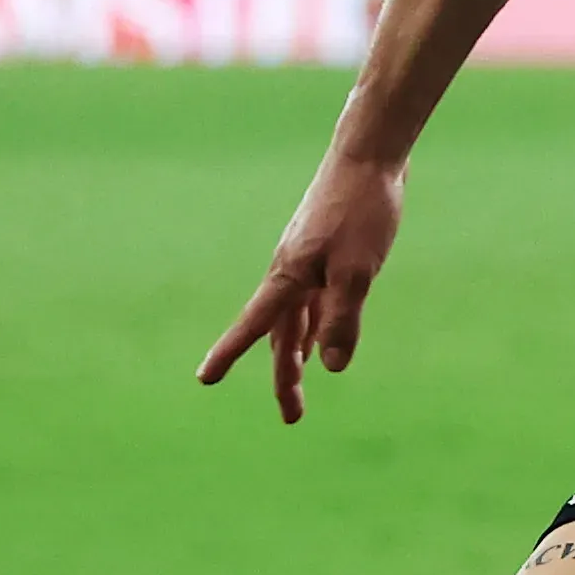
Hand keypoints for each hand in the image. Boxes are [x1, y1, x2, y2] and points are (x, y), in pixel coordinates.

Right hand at [198, 148, 406, 420]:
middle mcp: (290, 273)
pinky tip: (318, 343)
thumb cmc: (362, 211)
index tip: (204, 379)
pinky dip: (314, 327)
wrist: (369, 157)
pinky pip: (313, 302)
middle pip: (281, 336)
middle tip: (292, 418)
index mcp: (289, 276)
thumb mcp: (357, 272)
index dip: (230, 354)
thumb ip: (342, 319)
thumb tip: (329, 366)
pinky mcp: (326, 254)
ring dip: (297, 354)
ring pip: (296, 321)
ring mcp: (307, 263)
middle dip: (284, 378)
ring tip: (298, 388)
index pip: (255, 326)